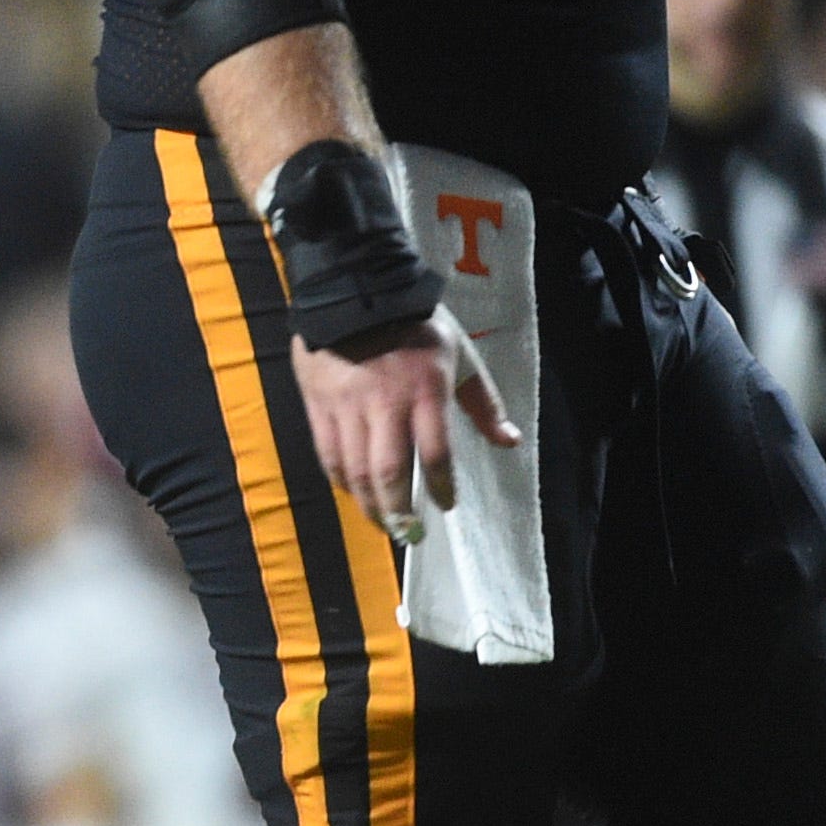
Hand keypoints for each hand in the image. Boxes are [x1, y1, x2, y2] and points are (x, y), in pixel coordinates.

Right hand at [292, 304, 517, 540]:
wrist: (355, 293)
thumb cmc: (416, 328)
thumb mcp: (459, 357)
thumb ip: (483, 403)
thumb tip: (507, 442)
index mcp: (425, 390)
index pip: (434, 452)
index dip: (441, 486)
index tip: (446, 505)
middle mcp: (385, 402)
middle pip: (388, 470)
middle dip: (398, 509)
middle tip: (408, 533)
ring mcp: (347, 404)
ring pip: (354, 468)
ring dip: (367, 503)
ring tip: (381, 522)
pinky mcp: (318, 403)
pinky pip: (327, 452)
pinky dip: (340, 479)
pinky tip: (352, 492)